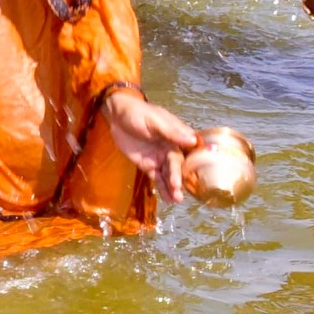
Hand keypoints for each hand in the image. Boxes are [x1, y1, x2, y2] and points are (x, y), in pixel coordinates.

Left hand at [101, 87, 198, 203]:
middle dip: (178, 179)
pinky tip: (168, 199)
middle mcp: (170, 149)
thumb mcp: (154, 120)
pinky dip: (162, 188)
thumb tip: (192, 140)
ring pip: (168, 174)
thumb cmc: (138, 112)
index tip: (197, 177)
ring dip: (172, 187)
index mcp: (176, 137)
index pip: (188, 153)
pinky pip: (157, 177)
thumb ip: (171, 132)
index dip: (192, 165)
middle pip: (177, 166)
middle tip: (179, 192)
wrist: (117, 114)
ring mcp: (159, 158)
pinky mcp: (147, 164)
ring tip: (176, 200)